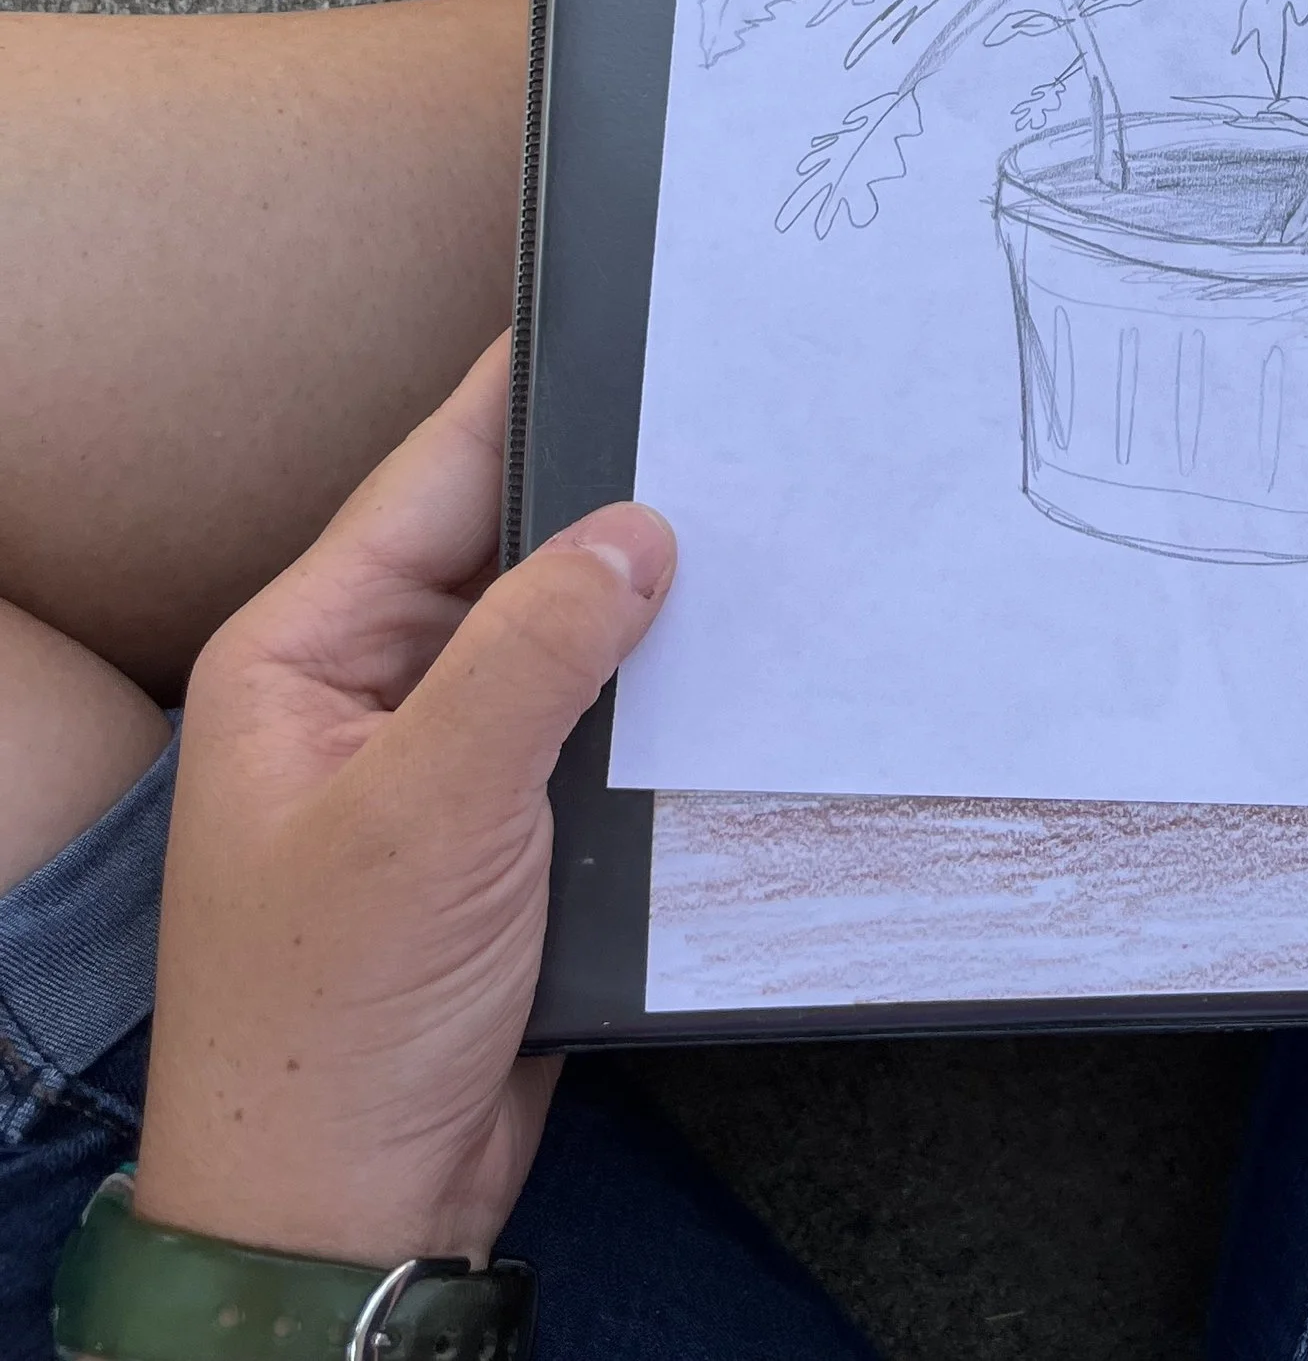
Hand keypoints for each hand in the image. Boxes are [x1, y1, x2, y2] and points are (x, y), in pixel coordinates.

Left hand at [132, 340, 672, 1269]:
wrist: (342, 1214)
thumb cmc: (333, 1022)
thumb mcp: (429, 814)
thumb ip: (533, 654)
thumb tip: (639, 529)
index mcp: (305, 650)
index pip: (438, 475)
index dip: (539, 392)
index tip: (641, 316)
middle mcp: (369, 685)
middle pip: (512, 543)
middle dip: (622, 495)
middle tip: (751, 422)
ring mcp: (440, 758)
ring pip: (566, 633)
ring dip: (652, 603)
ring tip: (779, 522)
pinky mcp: (506, 828)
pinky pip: (594, 721)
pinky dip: (661, 694)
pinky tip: (750, 661)